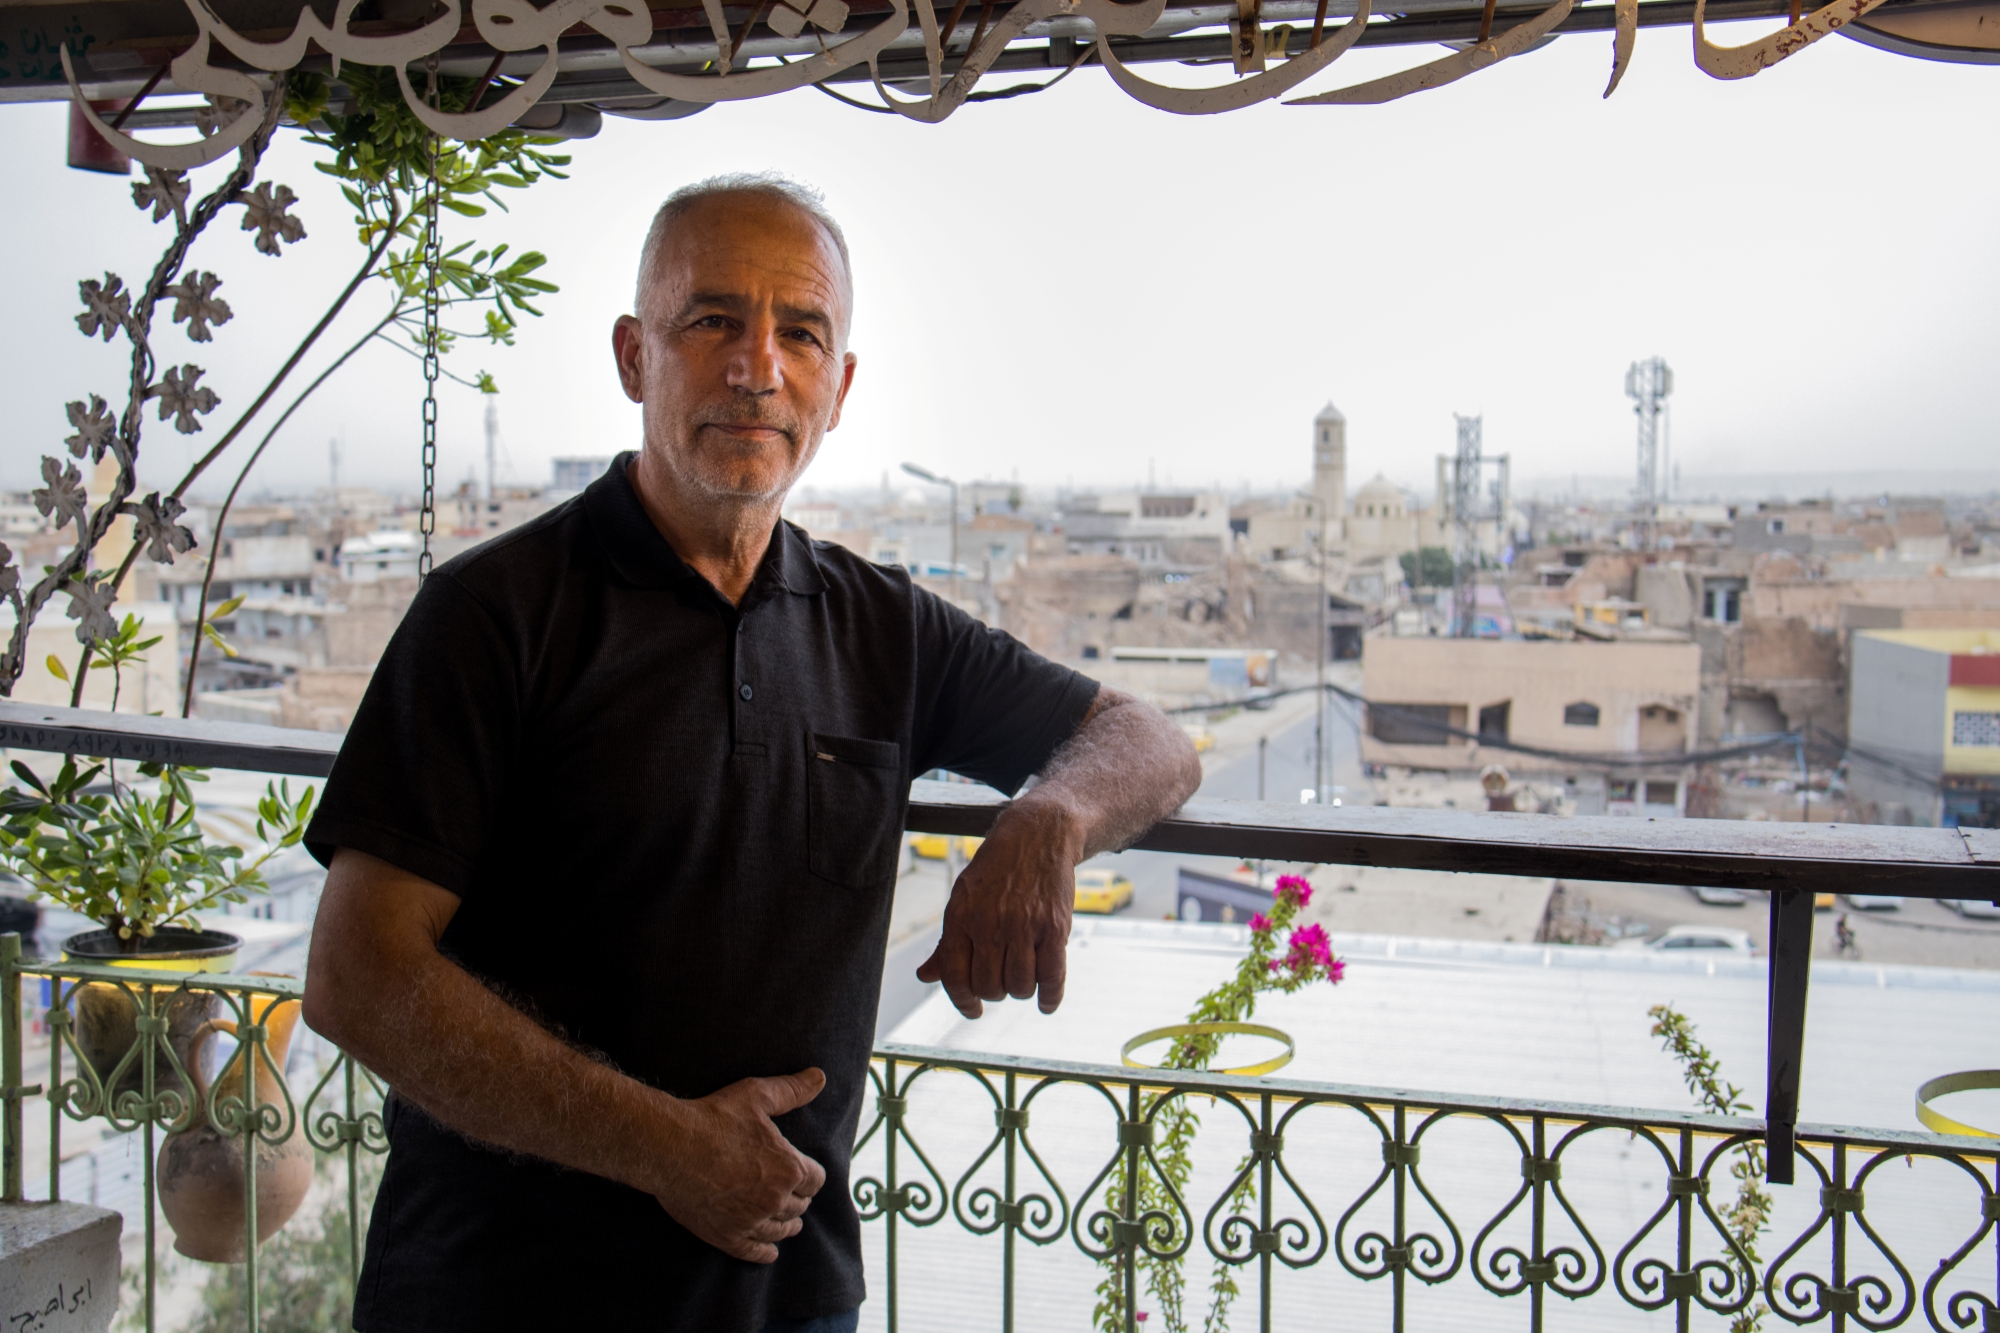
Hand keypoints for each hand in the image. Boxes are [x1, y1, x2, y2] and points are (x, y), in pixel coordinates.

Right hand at [653, 1067, 827, 1262]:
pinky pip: (755, 1252)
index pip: (815, 1180)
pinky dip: (766, 1253)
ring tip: (789, 1225)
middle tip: (794, 1197)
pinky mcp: (727, 1236)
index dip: (810, 1176)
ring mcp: (751, 1221)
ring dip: (787, 1226)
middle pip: (799, 1206)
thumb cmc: (714, 1118)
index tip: (805, 1175)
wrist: (671, 1146)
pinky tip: (771, 1252)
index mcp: (789, 1168)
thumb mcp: (757, 1096)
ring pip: (780, 1230)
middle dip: (798, 1199)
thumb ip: (792, 1090)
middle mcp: (775, 1199)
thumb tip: (819, 1077)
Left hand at [916, 801, 1081, 1017]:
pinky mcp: (1054, 927)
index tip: (973, 1009)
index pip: (954, 976)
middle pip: (988, 987)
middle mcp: (989, 923)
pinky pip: (1051, 977)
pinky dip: (1049, 998)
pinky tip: (1046, 1002)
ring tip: (1023, 975)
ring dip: (1021, 990)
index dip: (963, 1001)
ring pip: (1019, 987)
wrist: (1038, 835)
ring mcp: (1023, 926)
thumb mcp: (963, 899)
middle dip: (995, 992)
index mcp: (960, 917)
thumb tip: (924, 977)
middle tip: (1002, 979)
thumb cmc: (996, 872)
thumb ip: (947, 942)